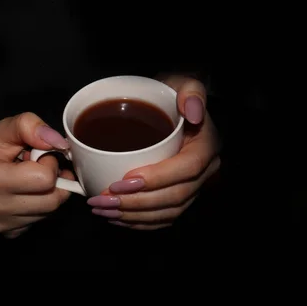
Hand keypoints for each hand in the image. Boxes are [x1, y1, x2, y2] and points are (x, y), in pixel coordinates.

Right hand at [0, 112, 73, 237]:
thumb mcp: (6, 129)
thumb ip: (30, 125)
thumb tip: (58, 143)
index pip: (45, 178)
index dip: (49, 164)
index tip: (37, 158)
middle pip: (53, 200)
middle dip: (53, 181)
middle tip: (38, 169)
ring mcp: (0, 225)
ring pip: (50, 212)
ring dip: (48, 194)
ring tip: (30, 181)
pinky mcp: (7, 234)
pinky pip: (41, 221)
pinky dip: (40, 207)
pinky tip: (26, 195)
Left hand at [87, 75, 220, 229]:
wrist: (170, 109)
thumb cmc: (171, 97)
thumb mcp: (181, 83)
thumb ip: (190, 91)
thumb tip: (193, 111)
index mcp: (205, 145)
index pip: (187, 168)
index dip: (156, 178)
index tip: (123, 179)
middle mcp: (204, 171)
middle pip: (175, 196)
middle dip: (136, 203)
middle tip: (102, 199)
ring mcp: (192, 188)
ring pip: (167, 212)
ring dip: (132, 216)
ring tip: (101, 209)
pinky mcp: (178, 198)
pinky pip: (163, 218)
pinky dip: (138, 222)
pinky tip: (115, 218)